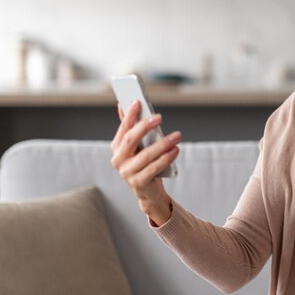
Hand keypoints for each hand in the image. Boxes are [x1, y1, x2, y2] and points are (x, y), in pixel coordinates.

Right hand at [110, 100, 180, 225]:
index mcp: (117, 148)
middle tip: (159, 117)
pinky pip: (154, 168)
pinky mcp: (138, 183)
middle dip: (145, 126)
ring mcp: (127, 173)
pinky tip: (176, 150)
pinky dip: (166, 158)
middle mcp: (118, 160)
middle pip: (131, 140)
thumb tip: (124, 105)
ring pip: (146, 154)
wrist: (149, 192)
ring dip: (163, 143)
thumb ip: (133, 128)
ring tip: (177, 135)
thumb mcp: (138, 146)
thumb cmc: (144, 164)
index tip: (137, 102)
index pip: (123, 129)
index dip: (129, 116)